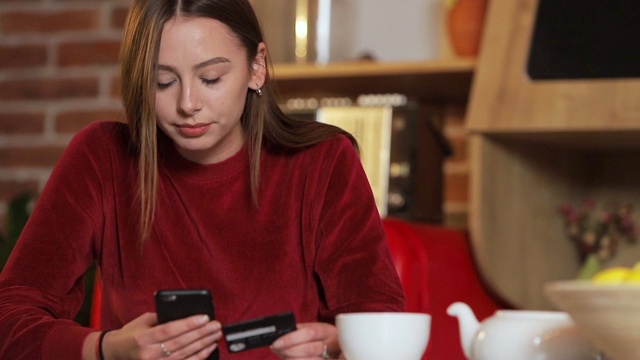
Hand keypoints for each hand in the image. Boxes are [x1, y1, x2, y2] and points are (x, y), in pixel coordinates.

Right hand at [101, 312, 221, 358]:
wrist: (118, 353)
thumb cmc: (132, 333)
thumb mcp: (144, 321)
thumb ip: (162, 317)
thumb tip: (187, 313)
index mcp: (143, 338)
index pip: (169, 330)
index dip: (188, 324)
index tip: (204, 317)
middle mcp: (149, 354)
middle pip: (180, 343)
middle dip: (201, 333)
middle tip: (216, 325)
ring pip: (185, 355)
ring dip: (203, 344)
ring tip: (216, 334)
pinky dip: (199, 356)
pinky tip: (209, 347)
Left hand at [270, 322, 341, 359]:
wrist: (338, 348)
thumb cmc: (321, 338)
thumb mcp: (313, 329)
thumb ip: (299, 331)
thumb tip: (279, 336)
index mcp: (327, 330)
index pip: (309, 333)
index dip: (291, 339)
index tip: (276, 343)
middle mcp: (333, 345)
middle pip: (310, 349)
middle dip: (290, 351)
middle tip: (278, 351)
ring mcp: (332, 358)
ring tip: (283, 356)